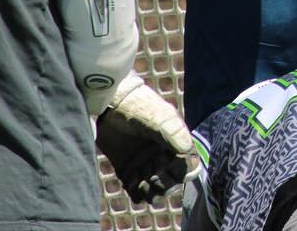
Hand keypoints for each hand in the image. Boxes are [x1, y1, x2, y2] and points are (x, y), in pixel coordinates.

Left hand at [95, 73, 191, 204]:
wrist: (107, 103)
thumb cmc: (137, 105)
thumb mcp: (156, 115)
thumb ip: (171, 131)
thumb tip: (186, 149)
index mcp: (175, 142)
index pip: (189, 165)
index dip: (184, 172)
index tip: (171, 169)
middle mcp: (162, 155)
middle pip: (173, 181)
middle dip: (167, 185)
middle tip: (154, 179)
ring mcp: (145, 163)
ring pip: (155, 188)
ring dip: (152, 193)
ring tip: (142, 185)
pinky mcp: (128, 169)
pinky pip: (136, 189)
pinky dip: (136, 193)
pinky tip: (132, 185)